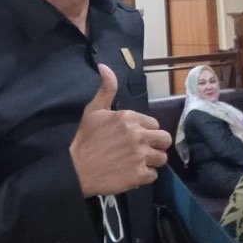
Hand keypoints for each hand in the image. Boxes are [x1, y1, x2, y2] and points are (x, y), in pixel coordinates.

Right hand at [69, 64, 171, 196]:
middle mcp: (138, 135)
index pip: (154, 124)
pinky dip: (145, 175)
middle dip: (156, 145)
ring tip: (138, 162)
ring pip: (162, 158)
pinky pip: (154, 175)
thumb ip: (106, 89)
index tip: (135, 136)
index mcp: (129, 117)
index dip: (147, 131)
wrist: (76, 168)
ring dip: (152, 161)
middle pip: (165, 139)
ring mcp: (140, 155)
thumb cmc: (85, 139)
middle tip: (143, 150)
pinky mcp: (139, 174)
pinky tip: (132, 173)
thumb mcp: (94, 110)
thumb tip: (105, 66)